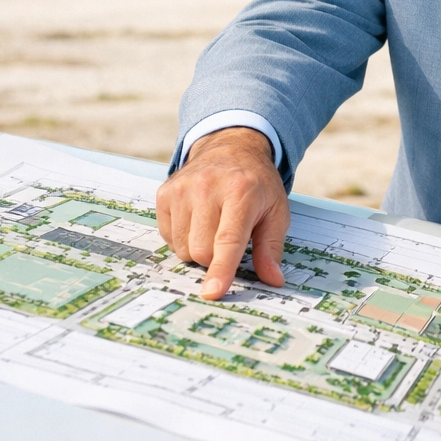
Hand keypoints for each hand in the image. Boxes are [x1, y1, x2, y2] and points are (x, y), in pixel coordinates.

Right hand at [156, 127, 288, 298]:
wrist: (231, 147)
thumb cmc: (257, 184)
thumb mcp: (276, 211)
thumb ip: (272, 247)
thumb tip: (273, 279)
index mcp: (241, 192)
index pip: (228, 240)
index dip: (221, 269)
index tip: (213, 292)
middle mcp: (207, 187)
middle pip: (202, 250)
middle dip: (215, 258)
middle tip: (229, 240)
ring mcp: (182, 189)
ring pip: (183, 248)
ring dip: (198, 249)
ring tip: (214, 227)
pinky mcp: (165, 193)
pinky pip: (168, 237)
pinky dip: (183, 238)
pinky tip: (197, 221)